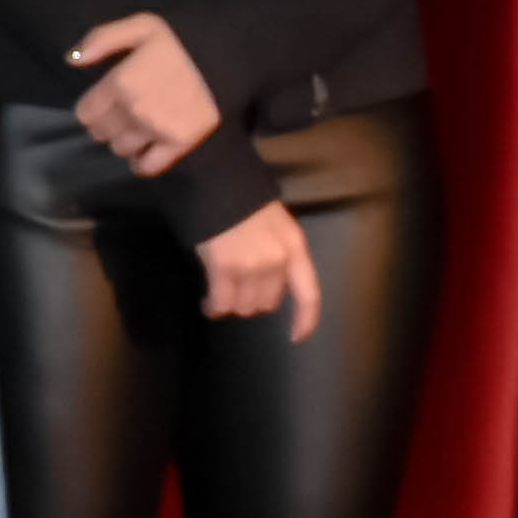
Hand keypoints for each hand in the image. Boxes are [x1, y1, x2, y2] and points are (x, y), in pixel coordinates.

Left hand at [65, 13, 224, 173]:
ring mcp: (156, 129)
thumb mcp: (141, 26)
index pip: (86, 113)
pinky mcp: (179, 142)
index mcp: (120, 81)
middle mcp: (134, 109)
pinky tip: (145, 153)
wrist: (226, 55)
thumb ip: (102, 39)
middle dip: (106, 125)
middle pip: (102, 133)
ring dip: (124, 141)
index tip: (103, 105)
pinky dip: (142, 163)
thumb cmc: (180, 40)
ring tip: (137, 129)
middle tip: (121, 115)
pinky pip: (148, 166)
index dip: (92, 109)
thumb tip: (71, 59)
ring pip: (122, 149)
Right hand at [191, 198, 325, 342]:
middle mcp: (277, 260)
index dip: (305, 320)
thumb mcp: (275, 223)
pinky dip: (214, 306)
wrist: (215, 180)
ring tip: (220, 293)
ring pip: (244, 306)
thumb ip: (279, 252)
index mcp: (295, 246)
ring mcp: (251, 265)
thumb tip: (268, 282)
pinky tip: (208, 302)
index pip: (308, 293)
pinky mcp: (224, 268)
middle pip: (268, 303)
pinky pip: (221, 303)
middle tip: (237, 289)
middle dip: (252, 300)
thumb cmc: (243, 199)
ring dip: (231, 304)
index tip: (297, 336)